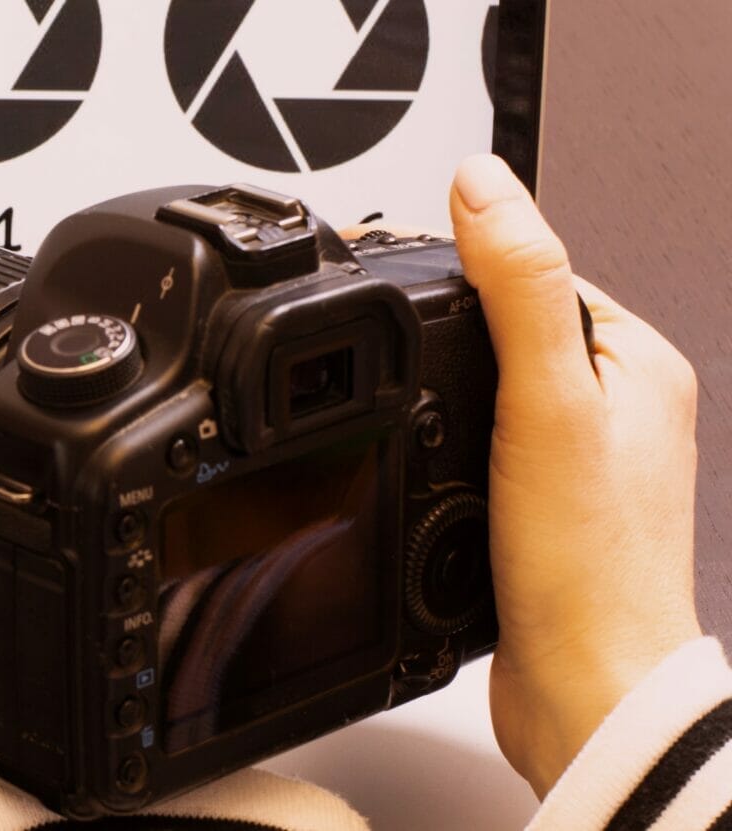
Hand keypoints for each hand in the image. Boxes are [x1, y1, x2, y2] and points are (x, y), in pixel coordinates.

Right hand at [447, 154, 702, 793]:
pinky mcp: (540, 516)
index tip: (401, 290)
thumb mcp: (544, 400)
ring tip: (420, 438)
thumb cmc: (586, 567)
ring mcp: (580, 466)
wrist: (583, 693)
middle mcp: (618, 410)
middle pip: (500, 335)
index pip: (534, 273)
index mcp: (636, 363)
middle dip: (441, 350)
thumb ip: (517, 285)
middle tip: (406, 382)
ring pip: (479, 399)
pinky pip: (473, 457)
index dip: (460, 273)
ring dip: (435, 412)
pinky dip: (439, 462)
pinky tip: (427, 486)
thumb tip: (483, 184)